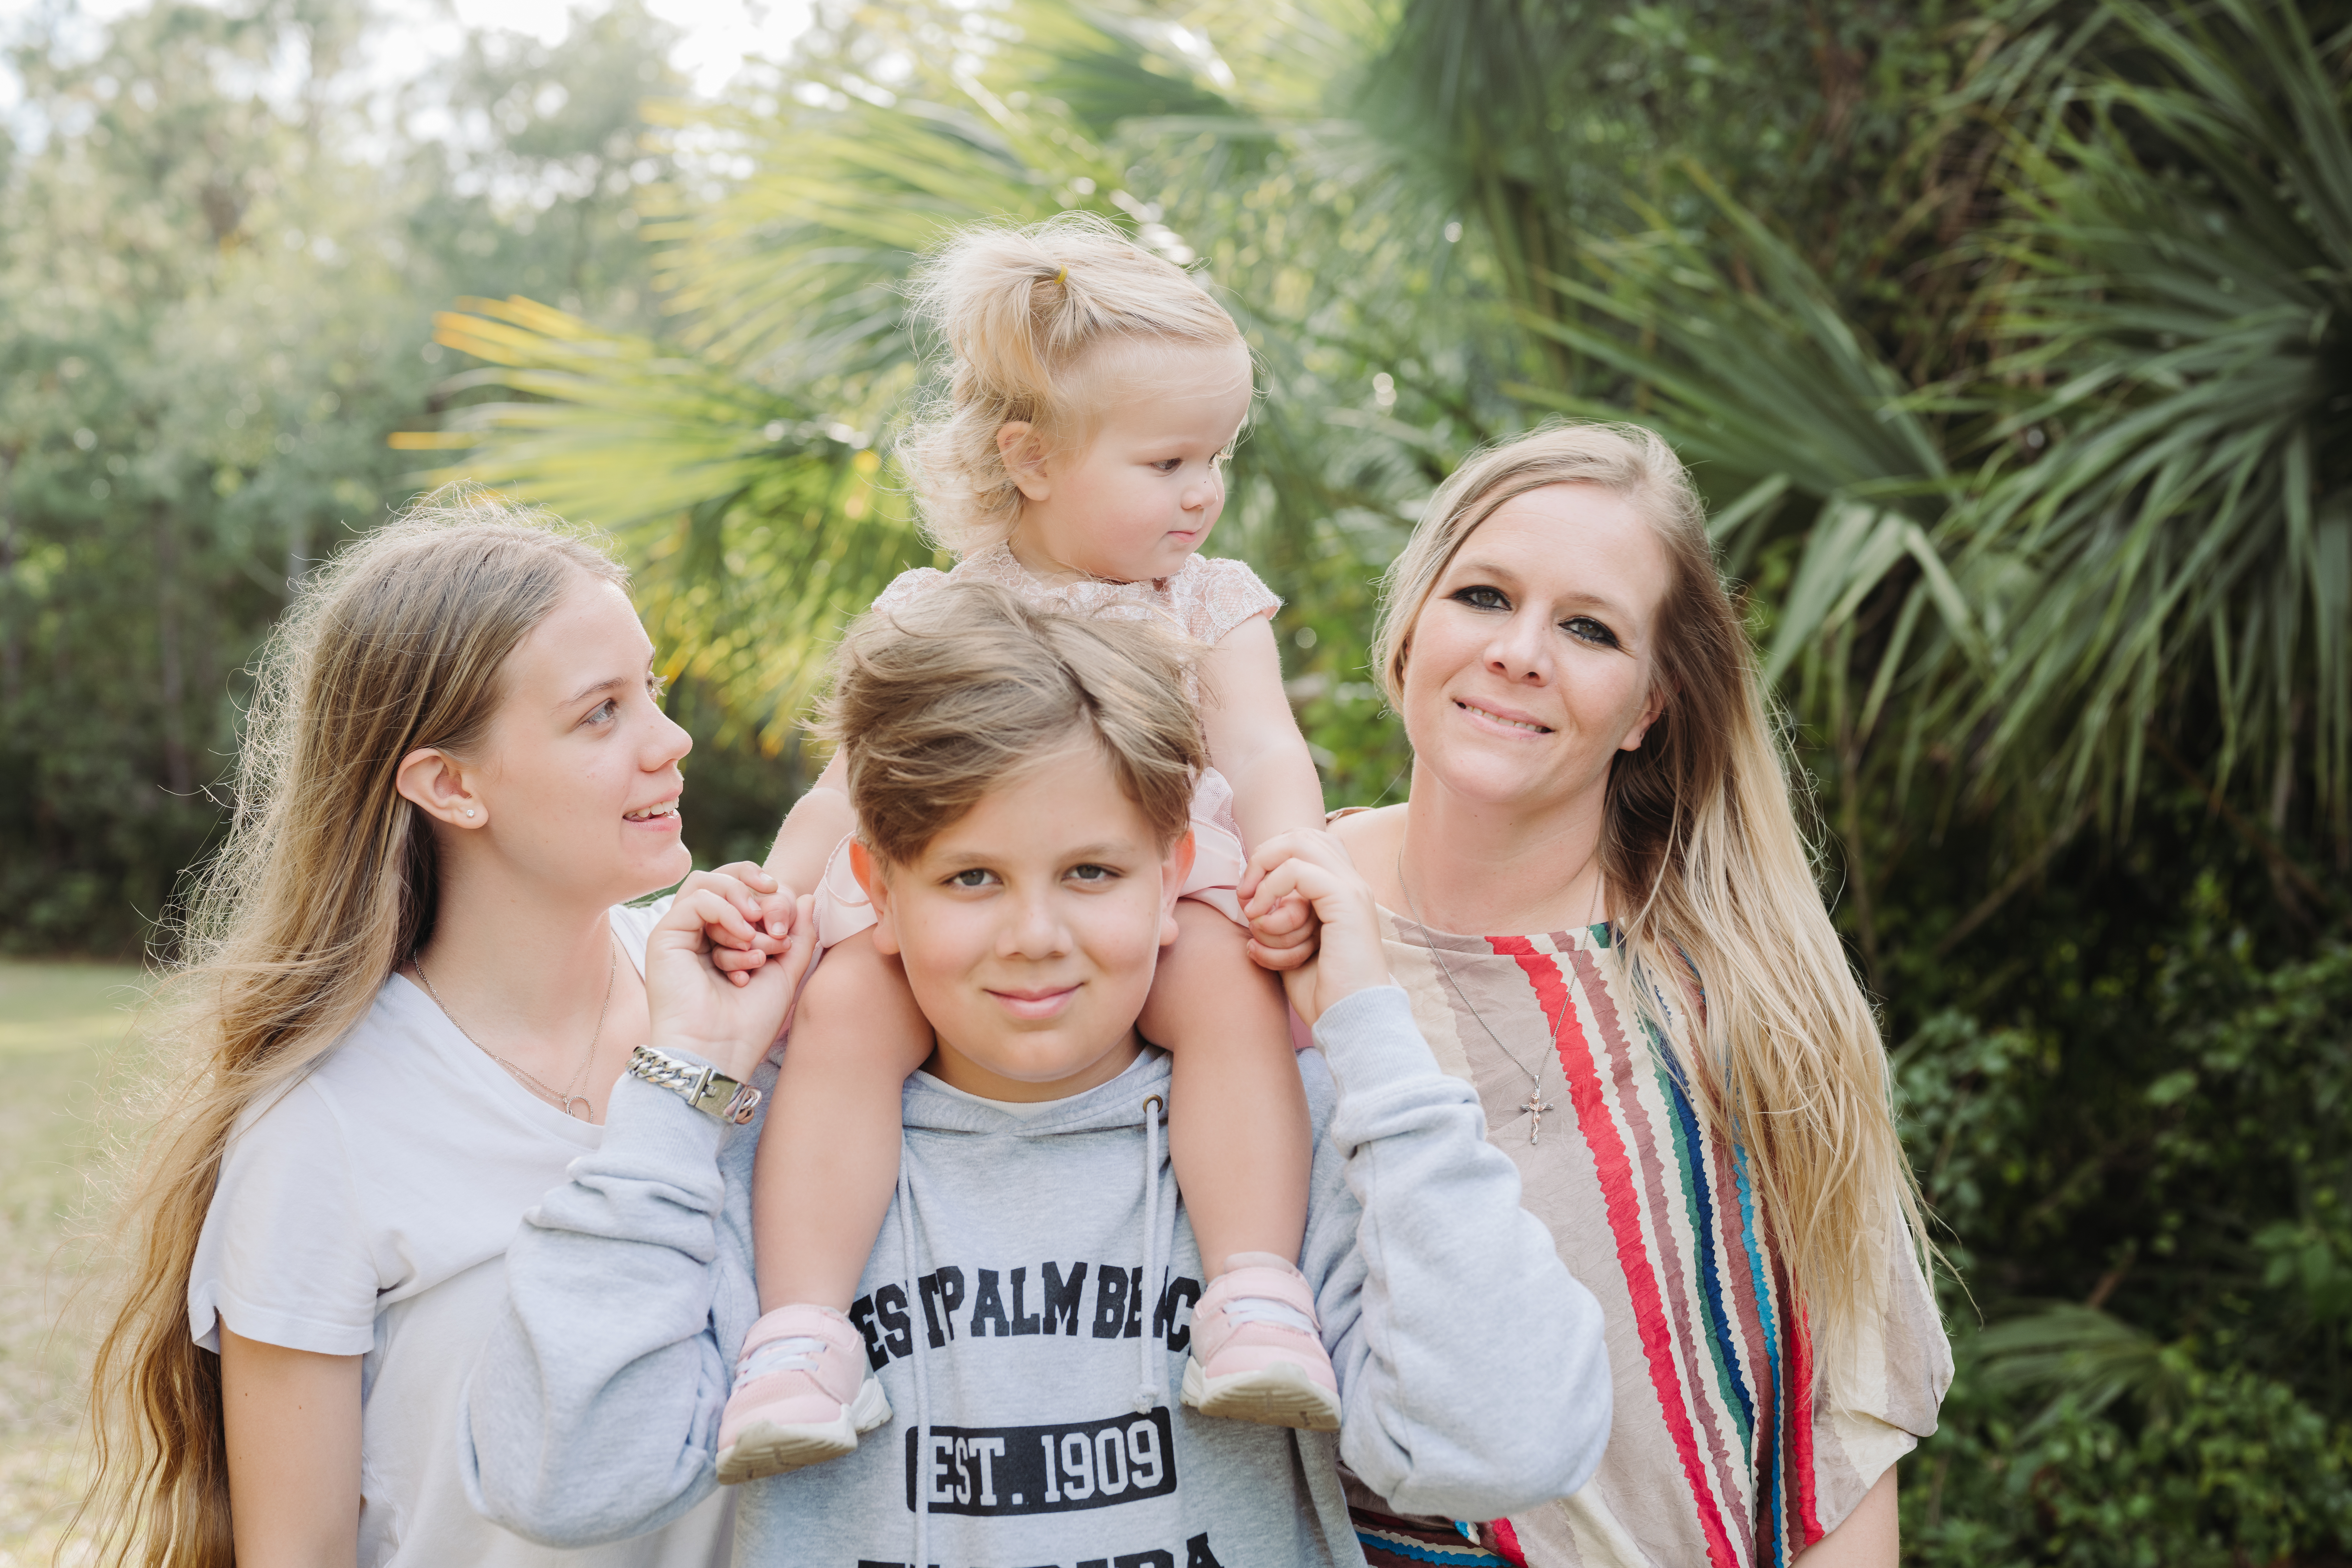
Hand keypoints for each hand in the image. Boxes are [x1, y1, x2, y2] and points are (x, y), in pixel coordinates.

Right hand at [645, 869, 817, 1081]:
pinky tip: (743, 939)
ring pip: (707, 884)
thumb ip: (798, 935)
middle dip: (755, 891)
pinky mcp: (665, 936)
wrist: (719, 1050)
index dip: (767, 894)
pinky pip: (696, 899)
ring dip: (741, 903)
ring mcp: (680, 934)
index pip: (742, 893)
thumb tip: (807, 897)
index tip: (787, 915)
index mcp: (723, 941)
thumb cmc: (750, 1021)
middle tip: (773, 919)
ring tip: (755, 937)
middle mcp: (699, 934)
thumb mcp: (785, 972)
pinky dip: (726, 911)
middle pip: (722, 881)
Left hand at [1239, 830, 1388, 1025]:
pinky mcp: (1346, 900)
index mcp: (1342, 891)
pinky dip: (1271, 890)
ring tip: (1252, 910)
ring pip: (1298, 844)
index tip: (1248, 896)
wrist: (1351, 1020)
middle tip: (1245, 895)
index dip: (1270, 858)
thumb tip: (1249, 906)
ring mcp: (1352, 888)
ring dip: (1264, 874)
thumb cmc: (1322, 992)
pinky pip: (1297, 871)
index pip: (1305, 843)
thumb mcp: (1291, 948)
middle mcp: (1351, 883)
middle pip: (1300, 834)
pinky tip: (1261, 920)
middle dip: (1263, 858)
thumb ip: (1278, 921)